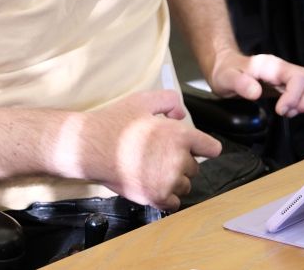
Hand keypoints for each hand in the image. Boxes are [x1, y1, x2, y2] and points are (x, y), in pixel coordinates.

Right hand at [81, 90, 220, 210]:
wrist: (91, 147)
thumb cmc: (117, 122)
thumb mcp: (144, 100)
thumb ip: (169, 101)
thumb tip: (181, 115)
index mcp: (180, 136)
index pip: (212, 149)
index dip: (203, 147)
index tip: (195, 148)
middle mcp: (179, 159)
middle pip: (195, 168)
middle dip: (182, 162)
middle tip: (160, 156)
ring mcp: (168, 181)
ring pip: (185, 185)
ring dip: (175, 180)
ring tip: (154, 170)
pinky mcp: (156, 197)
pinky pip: (174, 203)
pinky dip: (166, 197)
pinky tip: (153, 184)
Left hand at [207, 49, 303, 117]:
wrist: (223, 67)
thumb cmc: (225, 72)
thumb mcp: (225, 79)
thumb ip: (240, 83)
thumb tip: (255, 92)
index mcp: (271, 66)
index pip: (298, 77)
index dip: (294, 96)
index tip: (280, 110)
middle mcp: (282, 68)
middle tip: (286, 112)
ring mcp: (286, 75)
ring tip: (286, 111)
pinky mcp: (287, 83)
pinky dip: (301, 103)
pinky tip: (286, 109)